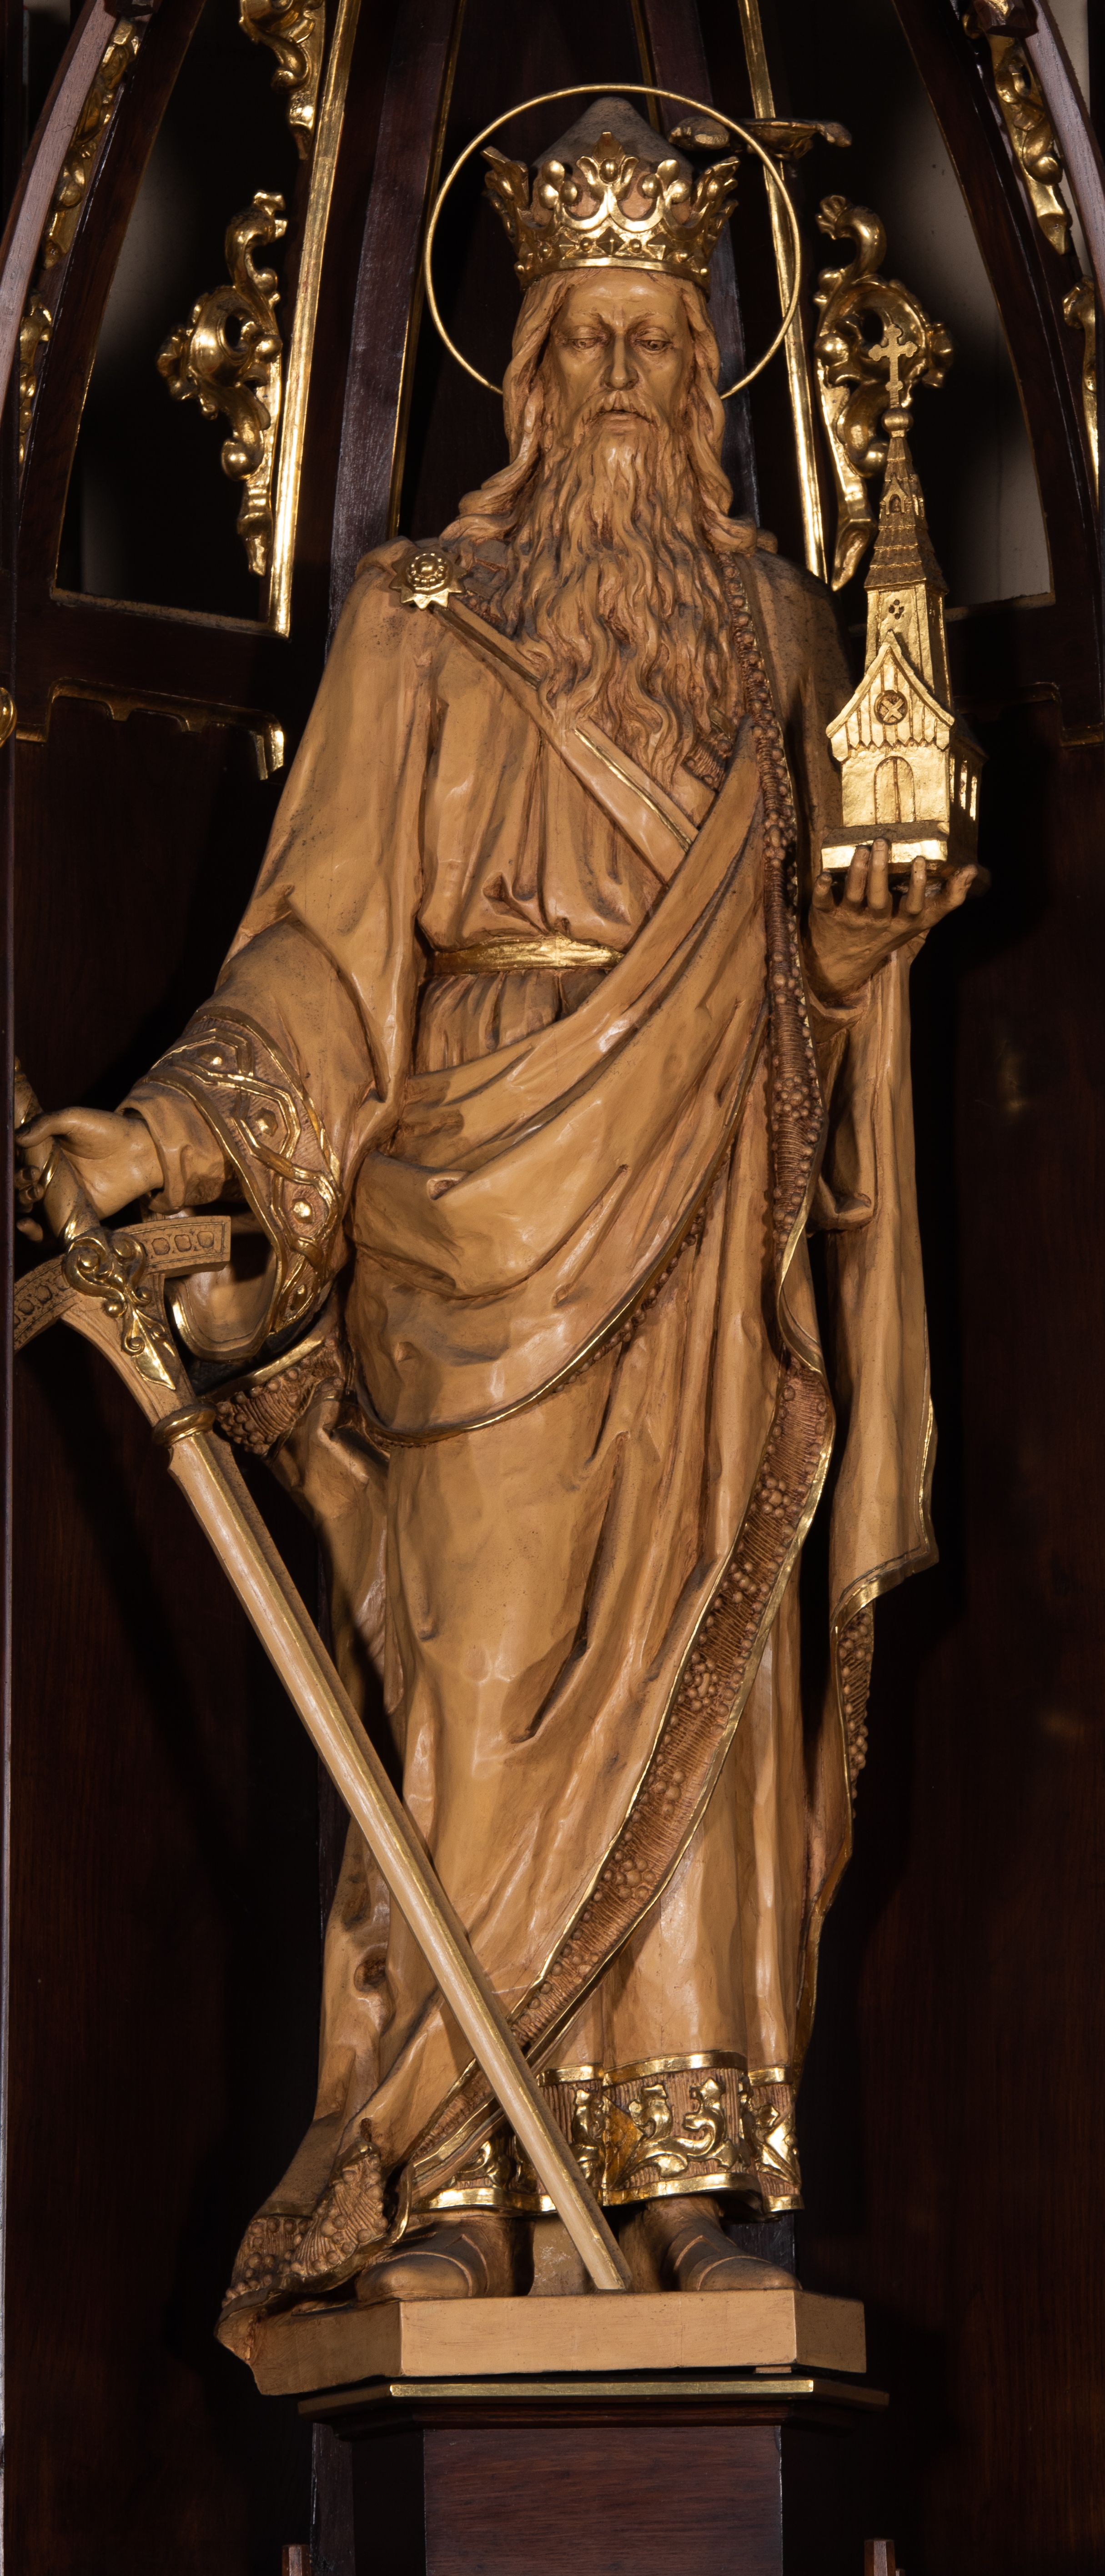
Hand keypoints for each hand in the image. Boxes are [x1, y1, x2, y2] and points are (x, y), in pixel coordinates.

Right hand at [16, 1105, 162, 1227]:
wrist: (140, 1152)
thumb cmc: (107, 1130)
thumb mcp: (74, 1118)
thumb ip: (46, 1123)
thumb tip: (17, 1138)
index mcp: (43, 1154)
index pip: (16, 1164)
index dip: (13, 1167)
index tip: (25, 1165)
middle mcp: (47, 1178)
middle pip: (18, 1188)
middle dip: (18, 1185)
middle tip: (33, 1177)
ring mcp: (59, 1199)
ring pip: (27, 1209)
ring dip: (22, 1205)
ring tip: (35, 1194)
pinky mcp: (74, 1216)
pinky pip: (47, 1231)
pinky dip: (33, 1233)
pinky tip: (27, 1225)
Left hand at [804, 839, 977, 1004]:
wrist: (845, 961)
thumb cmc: (889, 931)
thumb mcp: (921, 921)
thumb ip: (948, 898)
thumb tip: (972, 870)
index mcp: (900, 922)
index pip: (912, 907)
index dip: (917, 887)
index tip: (920, 860)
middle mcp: (876, 921)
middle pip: (879, 899)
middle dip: (879, 871)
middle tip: (881, 843)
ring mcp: (851, 919)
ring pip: (853, 896)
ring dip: (856, 873)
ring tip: (860, 849)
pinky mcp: (827, 916)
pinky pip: (824, 903)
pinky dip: (823, 890)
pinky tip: (824, 875)